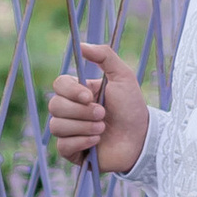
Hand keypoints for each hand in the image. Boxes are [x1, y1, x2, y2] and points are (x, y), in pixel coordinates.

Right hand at [48, 41, 149, 175]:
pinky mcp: (72, 151)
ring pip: (57, 126)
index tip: (89, 96)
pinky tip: (97, 141)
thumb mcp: (123, 76)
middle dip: (81, 111)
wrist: (141, 138)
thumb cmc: (131, 107)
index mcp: (78, 92)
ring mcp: (69, 131)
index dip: (71, 91)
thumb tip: (81, 45)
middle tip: (103, 114)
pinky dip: (81, 142)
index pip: (59, 85)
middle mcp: (70, 111)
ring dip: (84, 127)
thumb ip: (105, 56)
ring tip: (103, 128)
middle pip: (55, 106)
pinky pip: (62, 145)